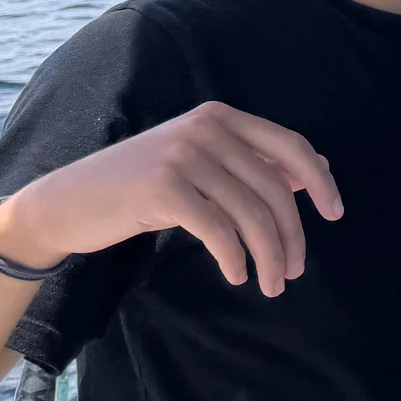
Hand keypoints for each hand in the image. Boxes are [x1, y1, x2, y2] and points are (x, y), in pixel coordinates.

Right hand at [0, 102, 341, 296]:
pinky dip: (236, 258)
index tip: (334, 213)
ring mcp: (183, 156)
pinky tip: (238, 275)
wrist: (67, 202)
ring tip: (272, 284)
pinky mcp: (163, 189)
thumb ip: (251, 164)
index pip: (291, 146)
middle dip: (292, 235)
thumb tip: (313, 172)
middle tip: (294, 271)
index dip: (319, 181)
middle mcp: (206, 128)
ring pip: (250, 214)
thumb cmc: (140, 186)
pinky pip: (219, 231)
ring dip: (269, 256)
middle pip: (274, 188)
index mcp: (221, 117)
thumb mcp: (200, 164)